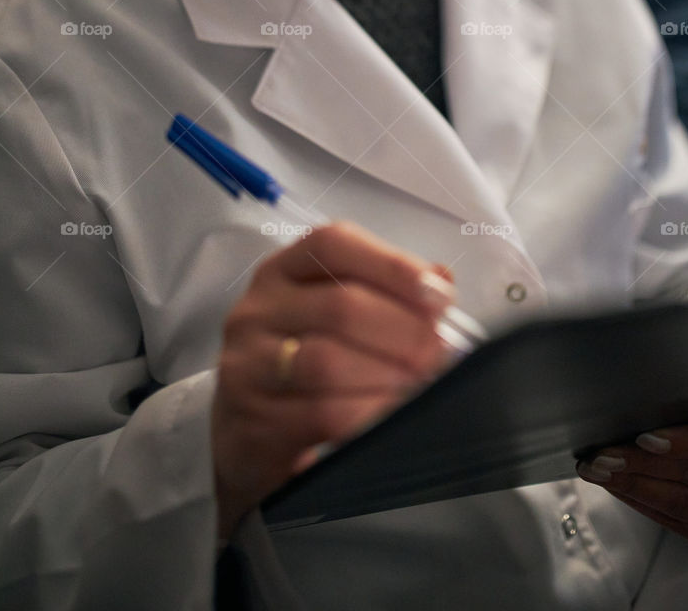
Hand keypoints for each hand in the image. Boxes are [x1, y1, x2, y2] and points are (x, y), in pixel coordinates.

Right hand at [212, 221, 454, 540]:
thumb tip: (441, 280)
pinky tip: (389, 419)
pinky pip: (320, 414)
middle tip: (438, 353)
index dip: (392, 265)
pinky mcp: (251, 420)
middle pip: (340, 305)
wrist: (246, 442)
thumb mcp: (336, 322)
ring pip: (328, 361)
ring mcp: (247, 365)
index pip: (333, 244)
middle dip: (404, 331)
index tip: (438, 295)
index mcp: (283, 271)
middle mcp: (258, 310)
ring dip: (388, 375)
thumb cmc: (303, 369)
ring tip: (419, 388)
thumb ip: (388, 293)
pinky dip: (367, 415)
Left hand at [576, 411, 687, 551]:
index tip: (642, 437)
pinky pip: (680, 525)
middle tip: (602, 454)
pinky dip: (644, 504)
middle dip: (642, 465)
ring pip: (685, 506)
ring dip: (635, 487)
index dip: (685, 441)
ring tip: (599, 471)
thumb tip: (647, 394)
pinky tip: (619, 487)